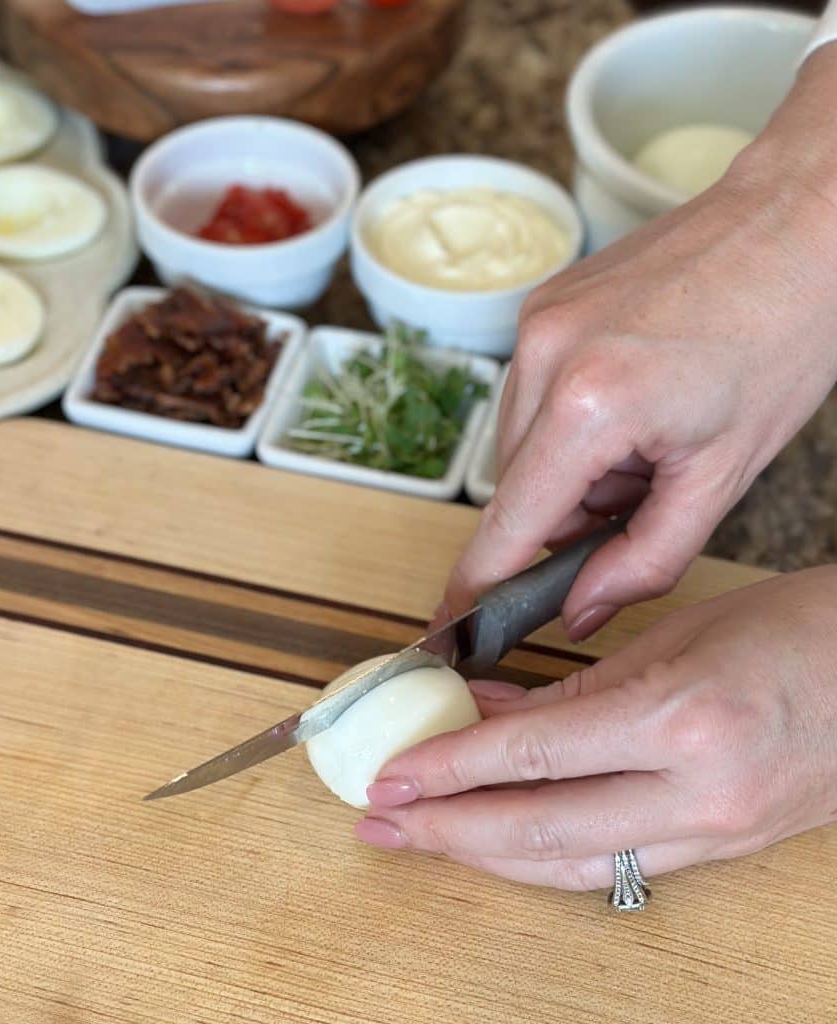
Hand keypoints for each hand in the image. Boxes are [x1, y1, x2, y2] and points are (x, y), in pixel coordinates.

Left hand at [356, 568, 836, 889]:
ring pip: (572, 867)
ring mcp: (715, 835)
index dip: (451, 767)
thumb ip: (569, 687)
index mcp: (681, 719)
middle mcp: (697, 793)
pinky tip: (496, 842)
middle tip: (381, 821)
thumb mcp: (669, 639)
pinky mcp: (723, 854)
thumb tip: (482, 711)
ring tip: (420, 841)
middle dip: (448, 829)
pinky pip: (616, 869)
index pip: (535, 755)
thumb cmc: (789, 632)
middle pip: (542, 831)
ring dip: (484, 856)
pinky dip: (545, 858)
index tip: (392, 774)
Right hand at [441, 47, 836, 639]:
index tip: (451, 627)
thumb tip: (581, 608)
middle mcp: (543, 356)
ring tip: (648, 427)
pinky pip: (530, 396)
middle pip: (518, 488)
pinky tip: (629, 393)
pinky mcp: (539, 307)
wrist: (795, 223)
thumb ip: (646, 558)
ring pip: (522, 444)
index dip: (479, 587)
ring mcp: (534, 324)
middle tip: (647, 482)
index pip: (511, 525)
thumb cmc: (782, 334)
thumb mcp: (725, 472)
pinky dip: (570, 419)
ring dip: (572, 463)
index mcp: (591, 404)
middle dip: (570, 512)